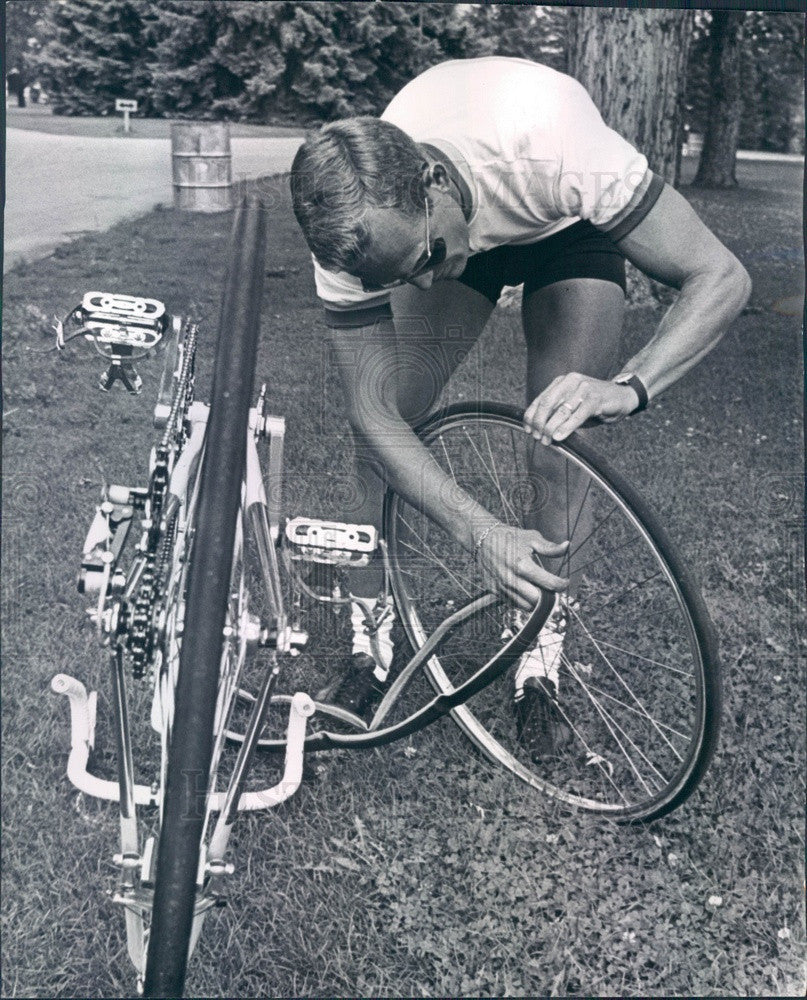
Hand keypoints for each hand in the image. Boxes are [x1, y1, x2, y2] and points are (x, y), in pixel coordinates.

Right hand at [477, 524, 568, 609]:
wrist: (482, 539)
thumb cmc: (509, 537)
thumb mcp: (531, 538)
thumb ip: (550, 547)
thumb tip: (567, 546)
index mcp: (523, 565)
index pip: (550, 584)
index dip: (562, 585)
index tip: (565, 582)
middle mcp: (512, 579)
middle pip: (538, 601)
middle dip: (549, 597)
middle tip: (552, 589)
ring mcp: (502, 587)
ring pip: (526, 606)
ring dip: (536, 601)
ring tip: (540, 590)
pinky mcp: (494, 590)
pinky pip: (514, 603)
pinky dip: (523, 600)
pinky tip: (526, 589)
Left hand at [523, 373, 638, 444]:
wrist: (623, 396)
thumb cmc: (595, 404)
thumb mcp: (572, 408)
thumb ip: (557, 414)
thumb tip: (539, 430)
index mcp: (562, 382)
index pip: (540, 400)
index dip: (531, 416)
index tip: (528, 431)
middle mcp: (571, 381)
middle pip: (547, 403)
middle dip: (540, 423)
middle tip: (539, 438)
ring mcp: (584, 388)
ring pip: (561, 410)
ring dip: (551, 428)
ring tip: (548, 440)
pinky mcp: (596, 398)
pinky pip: (578, 414)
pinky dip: (567, 427)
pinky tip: (560, 436)